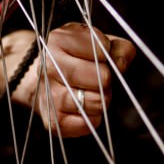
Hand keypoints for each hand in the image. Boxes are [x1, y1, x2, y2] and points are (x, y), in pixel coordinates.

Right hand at [0, 23, 135, 137]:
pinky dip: (93, 118)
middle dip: (107, 80)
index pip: (102, 49)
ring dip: (101, 99)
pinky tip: (84, 108)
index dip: (108, 55)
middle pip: (102, 78)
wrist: (43, 80)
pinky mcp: (53, 121)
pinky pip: (88, 123)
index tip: (100, 56)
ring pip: (97, 103)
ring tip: (91, 92)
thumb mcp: (97, 43)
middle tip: (98, 78)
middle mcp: (49, 66)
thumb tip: (120, 64)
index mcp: (59, 40)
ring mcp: (49, 94)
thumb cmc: (77, 59)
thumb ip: (118, 48)